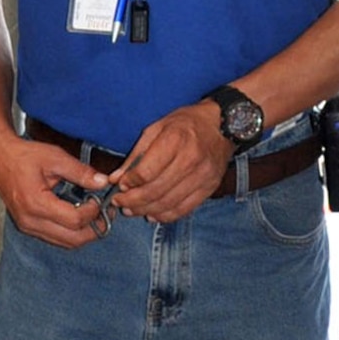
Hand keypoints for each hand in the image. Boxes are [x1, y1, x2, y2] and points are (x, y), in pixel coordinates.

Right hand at [0, 136, 110, 247]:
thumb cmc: (23, 156)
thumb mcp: (54, 157)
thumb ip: (80, 172)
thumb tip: (103, 182)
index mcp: (36, 204)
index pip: (74, 220)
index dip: (93, 212)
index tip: (100, 200)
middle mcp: (30, 221)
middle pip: (72, 240)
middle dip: (94, 229)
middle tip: (105, 214)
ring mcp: (27, 226)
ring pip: (65, 243)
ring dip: (83, 233)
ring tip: (94, 215)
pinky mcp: (27, 226)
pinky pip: (55, 238)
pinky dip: (71, 232)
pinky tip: (78, 216)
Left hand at [112, 102, 232, 223]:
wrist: (222, 125)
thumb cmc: (186, 123)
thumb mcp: (156, 128)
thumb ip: (136, 154)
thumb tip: (116, 178)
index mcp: (175, 140)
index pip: (147, 171)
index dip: (130, 182)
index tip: (119, 185)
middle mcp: (191, 159)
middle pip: (156, 190)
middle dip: (133, 200)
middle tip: (119, 202)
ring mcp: (203, 176)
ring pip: (169, 203)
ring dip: (146, 210)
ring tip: (131, 210)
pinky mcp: (209, 188)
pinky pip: (185, 209)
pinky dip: (166, 216)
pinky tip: (152, 215)